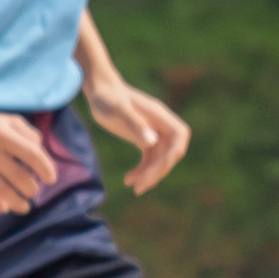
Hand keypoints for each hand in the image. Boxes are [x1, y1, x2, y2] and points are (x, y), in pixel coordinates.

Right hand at [0, 107, 64, 215]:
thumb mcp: (7, 121)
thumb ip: (29, 135)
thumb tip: (42, 158)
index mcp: (1, 133)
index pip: (32, 155)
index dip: (46, 169)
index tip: (51, 179)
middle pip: (19, 177)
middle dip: (31, 189)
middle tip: (32, 191)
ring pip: (2, 192)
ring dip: (18, 203)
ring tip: (24, 206)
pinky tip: (4, 206)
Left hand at [85, 76, 191, 192]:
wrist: (99, 90)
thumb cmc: (107, 98)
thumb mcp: (117, 110)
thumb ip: (134, 124)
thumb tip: (152, 142)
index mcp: (159, 115)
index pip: (179, 137)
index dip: (172, 155)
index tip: (156, 169)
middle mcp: (160, 124)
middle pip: (170, 152)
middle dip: (158, 171)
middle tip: (140, 187)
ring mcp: (153, 131)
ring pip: (160, 158)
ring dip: (150, 174)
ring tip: (133, 187)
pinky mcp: (143, 137)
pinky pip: (149, 158)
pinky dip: (142, 170)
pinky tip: (128, 180)